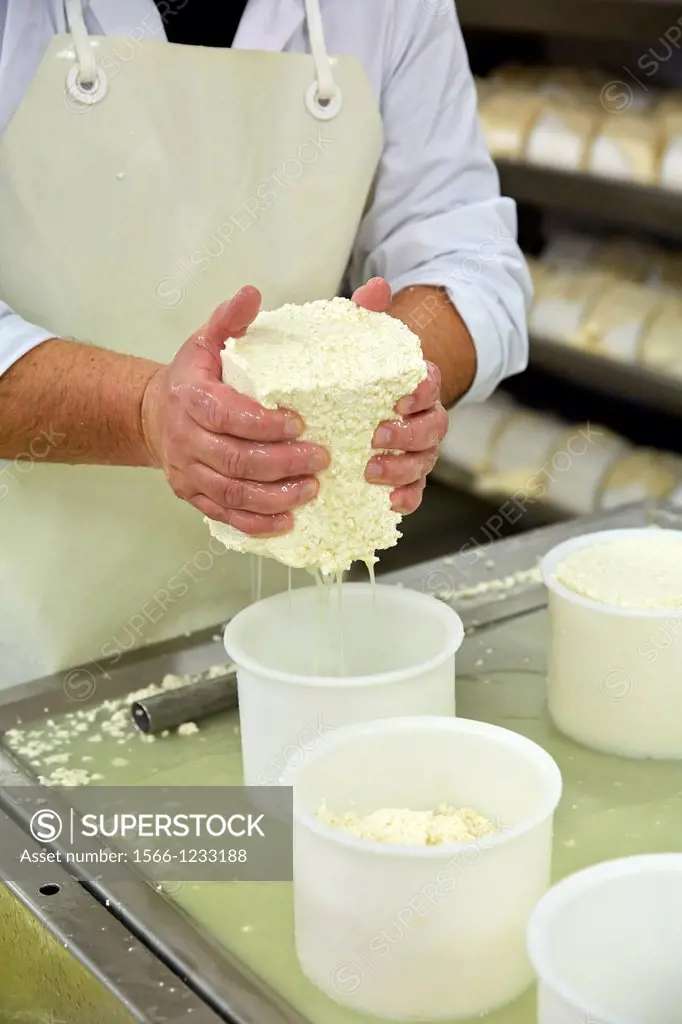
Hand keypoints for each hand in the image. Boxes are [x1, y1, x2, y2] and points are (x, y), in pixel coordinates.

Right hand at [141, 286, 328, 535]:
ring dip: (275, 496)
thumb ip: (230, 321)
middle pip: (235, 460)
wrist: (153, 415)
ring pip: (233, 492)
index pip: (228, 416)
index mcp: (190, 398)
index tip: (300, 423)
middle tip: (320, 459)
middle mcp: (185, 439)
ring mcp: (188, 472)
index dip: (264, 424)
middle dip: (282, 463)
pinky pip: (225, 515)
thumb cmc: (193, 378)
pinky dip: (257, 522)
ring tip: (311, 490)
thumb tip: (251, 295)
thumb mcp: (206, 341)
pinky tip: (286, 521)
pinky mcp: (194, 496)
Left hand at [352, 278, 447, 514]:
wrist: (366, 399)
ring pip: (424, 460)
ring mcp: (417, 448)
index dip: (420, 392)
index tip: (398, 398)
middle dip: (408, 435)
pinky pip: (416, 490)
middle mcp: (424, 416)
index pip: (429, 384)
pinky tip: (391, 503)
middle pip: (432, 428)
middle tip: (376, 438)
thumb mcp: (362, 342)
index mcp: (416, 384)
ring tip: (372, 471)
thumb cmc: (363, 372)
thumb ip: (369, 316)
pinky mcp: (406, 475)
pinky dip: (408, 498)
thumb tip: (375, 287)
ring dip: (403, 468)